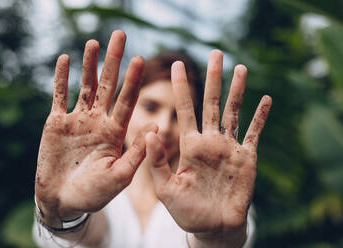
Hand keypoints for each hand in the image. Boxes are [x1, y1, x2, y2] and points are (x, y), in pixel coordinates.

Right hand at [35, 30, 156, 225]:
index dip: (133, 81)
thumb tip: (157, 127)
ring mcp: (78, 120)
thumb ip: (137, 154)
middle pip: (107, 85)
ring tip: (94, 42)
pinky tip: (66, 59)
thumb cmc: (93, 194)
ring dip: (89, 64)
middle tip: (120, 35)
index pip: (127, 101)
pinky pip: (59, 96)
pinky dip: (61, 78)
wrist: (63, 201)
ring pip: (84, 86)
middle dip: (113, 61)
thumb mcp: (119, 176)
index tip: (140, 59)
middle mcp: (98, 121)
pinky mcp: (56, 123)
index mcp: (115, 133)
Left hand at [145, 50, 270, 241]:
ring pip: (234, 112)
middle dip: (214, 78)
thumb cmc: (187, 211)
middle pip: (212, 103)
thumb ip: (157, 162)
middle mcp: (210, 140)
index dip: (182, 87)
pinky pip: (254, 133)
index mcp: (190, 145)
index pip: (185, 109)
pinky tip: (266, 99)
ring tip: (240, 68)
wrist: (213, 227)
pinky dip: (260, 117)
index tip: (177, 65)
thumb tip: (148, 133)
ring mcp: (229, 147)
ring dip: (237, 90)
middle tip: (215, 53)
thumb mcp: (166, 188)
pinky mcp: (247, 157)